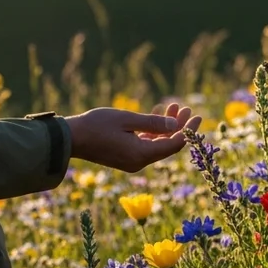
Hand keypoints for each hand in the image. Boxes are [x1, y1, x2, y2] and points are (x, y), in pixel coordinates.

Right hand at [64, 102, 201, 172]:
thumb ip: (152, 123)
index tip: (197, 115)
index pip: (173, 145)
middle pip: (167, 145)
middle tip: (187, 109)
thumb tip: (174, 125)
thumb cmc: (96, 126)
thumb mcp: (127, 120)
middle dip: (178, 126)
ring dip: (166, 127)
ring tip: (173, 106)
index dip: (188, 131)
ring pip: (157, 145)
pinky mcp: (124, 157)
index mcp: (141, 155)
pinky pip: (145, 145)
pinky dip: (153, 132)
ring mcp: (131, 161)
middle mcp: (139, 162)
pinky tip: (156, 116)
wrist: (70, 138)